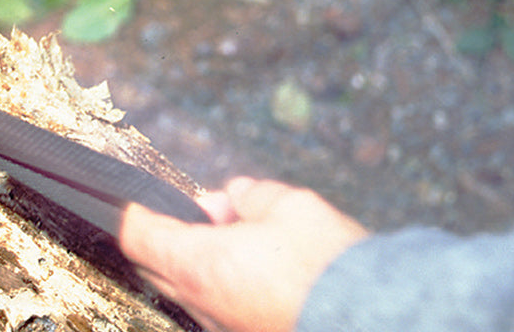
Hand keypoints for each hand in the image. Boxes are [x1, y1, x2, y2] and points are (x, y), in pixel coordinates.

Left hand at [119, 177, 369, 331]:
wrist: (380, 324)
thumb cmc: (328, 268)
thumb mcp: (289, 206)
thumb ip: (251, 195)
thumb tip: (235, 195)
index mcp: (200, 264)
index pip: (138, 235)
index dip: (133, 209)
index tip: (138, 195)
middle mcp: (204, 305)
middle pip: (158, 265)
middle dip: (175, 231)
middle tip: (217, 210)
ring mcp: (224, 329)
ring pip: (190, 291)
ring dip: (203, 260)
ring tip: (249, 237)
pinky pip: (219, 310)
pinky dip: (227, 285)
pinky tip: (264, 270)